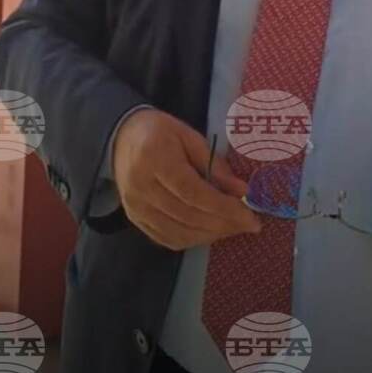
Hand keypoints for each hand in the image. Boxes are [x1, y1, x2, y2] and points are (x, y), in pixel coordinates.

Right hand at [111, 107, 262, 250]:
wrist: (120, 138)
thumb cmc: (159, 132)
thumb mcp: (190, 136)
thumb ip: (215, 164)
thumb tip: (242, 191)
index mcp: (154, 157)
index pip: (193, 192)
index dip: (224, 208)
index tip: (250, 216)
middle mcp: (141, 186)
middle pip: (188, 215)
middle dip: (224, 224)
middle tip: (249, 224)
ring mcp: (135, 206)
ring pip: (179, 233)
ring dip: (211, 235)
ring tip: (233, 227)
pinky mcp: (134, 218)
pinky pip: (168, 239)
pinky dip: (193, 239)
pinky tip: (210, 231)